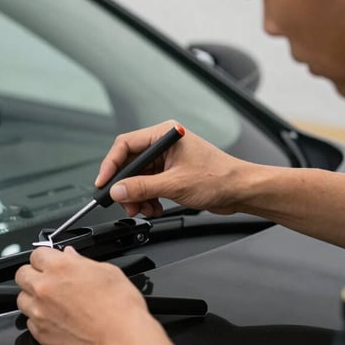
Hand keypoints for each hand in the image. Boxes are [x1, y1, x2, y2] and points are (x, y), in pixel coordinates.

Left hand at [15, 246, 156, 344]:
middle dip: (33, 276)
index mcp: (59, 267)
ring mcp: (39, 312)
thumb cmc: (120, 307)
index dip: (45, 259)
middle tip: (48, 282)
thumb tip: (70, 255)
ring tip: (52, 304)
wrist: (122, 340)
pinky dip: (39, 321)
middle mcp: (44, 288)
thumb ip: (81, 261)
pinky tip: (57, 321)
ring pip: (22, 299)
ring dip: (33, 299)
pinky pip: (30, 322)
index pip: (36, 254)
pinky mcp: (41, 334)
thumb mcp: (107, 271)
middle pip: (21, 275)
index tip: (51, 265)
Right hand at [96, 120, 251, 216]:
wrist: (241, 191)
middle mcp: (164, 144)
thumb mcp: (175, 184)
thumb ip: (142, 187)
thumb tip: (118, 190)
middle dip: (126, 186)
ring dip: (137, 196)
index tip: (103, 183)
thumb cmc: (220, 178)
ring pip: (137, 178)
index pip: (125, 145)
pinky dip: (147, 199)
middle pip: (130, 163)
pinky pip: (148, 185)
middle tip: (126, 203)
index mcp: (164, 135)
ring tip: (143, 209)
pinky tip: (154, 209)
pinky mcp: (170, 173)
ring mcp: (167, 159)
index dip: (110, 165)